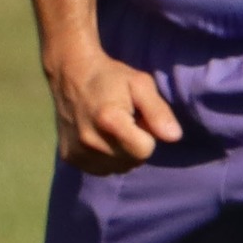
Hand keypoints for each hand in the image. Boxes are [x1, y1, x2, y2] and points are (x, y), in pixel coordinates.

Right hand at [47, 44, 182, 173]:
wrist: (70, 74)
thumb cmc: (110, 77)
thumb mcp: (141, 84)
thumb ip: (158, 110)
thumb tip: (174, 137)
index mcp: (109, 121)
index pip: (145, 150)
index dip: (147, 134)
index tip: (137, 119)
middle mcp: (91, 141)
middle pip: (132, 161)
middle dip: (135, 145)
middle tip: (125, 123)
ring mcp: (78, 152)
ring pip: (117, 167)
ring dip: (121, 153)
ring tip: (112, 130)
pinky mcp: (69, 157)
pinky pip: (100, 169)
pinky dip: (105, 158)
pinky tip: (99, 138)